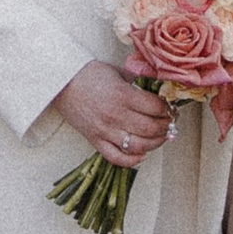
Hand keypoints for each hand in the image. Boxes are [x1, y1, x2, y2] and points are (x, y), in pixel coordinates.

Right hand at [53, 62, 173, 167]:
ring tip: (161, 137)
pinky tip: (142, 154)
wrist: (61, 83)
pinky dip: (132, 160)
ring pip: (138, 146)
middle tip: (170, 123)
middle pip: (150, 128)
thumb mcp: (117, 72)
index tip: (171, 108)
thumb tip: (158, 91)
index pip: (155, 108)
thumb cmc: (89, 75)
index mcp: (123, 95)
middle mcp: (116, 115)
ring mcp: (105, 131)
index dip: (168, 109)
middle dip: (166, 127)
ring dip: (155, 143)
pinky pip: (116, 158)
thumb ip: (137, 83)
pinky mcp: (95, 141)